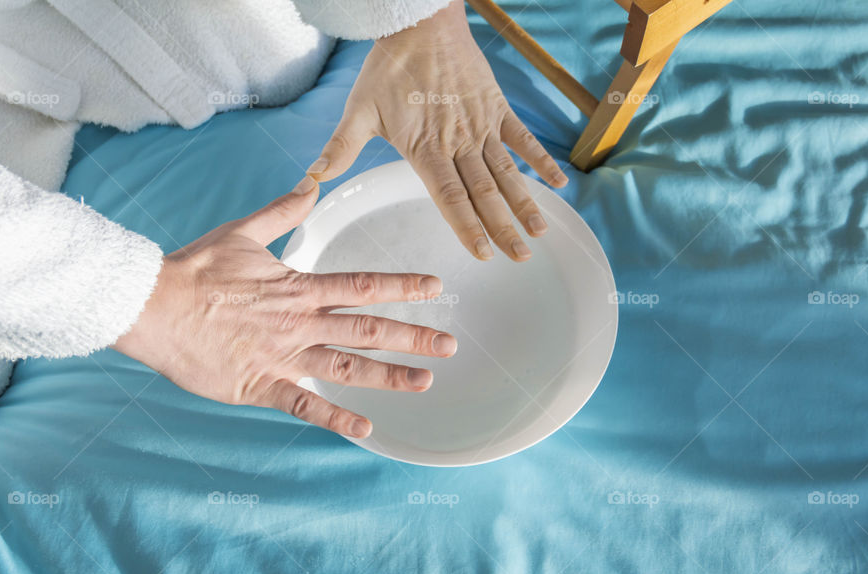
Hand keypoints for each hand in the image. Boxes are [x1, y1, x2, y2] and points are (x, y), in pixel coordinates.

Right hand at [113, 177, 456, 437]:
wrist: (153, 306)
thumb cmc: (196, 269)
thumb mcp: (243, 232)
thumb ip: (282, 212)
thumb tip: (311, 184)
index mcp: (299, 287)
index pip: (362, 285)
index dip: (402, 286)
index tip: (436, 288)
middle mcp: (300, 322)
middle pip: (366, 329)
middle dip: (412, 336)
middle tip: (450, 345)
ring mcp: (283, 355)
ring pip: (346, 367)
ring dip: (388, 376)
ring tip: (424, 381)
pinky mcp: (260, 384)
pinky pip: (304, 404)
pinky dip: (335, 417)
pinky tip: (366, 429)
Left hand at [307, 0, 567, 261]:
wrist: (419, 22)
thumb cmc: (387, 68)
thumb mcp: (358, 111)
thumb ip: (340, 149)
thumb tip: (310, 181)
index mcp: (426, 150)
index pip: (450, 197)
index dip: (468, 227)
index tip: (483, 254)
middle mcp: (458, 143)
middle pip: (484, 193)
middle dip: (503, 228)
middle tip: (520, 256)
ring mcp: (481, 126)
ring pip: (506, 171)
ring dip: (524, 202)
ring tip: (539, 231)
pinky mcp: (496, 108)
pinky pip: (522, 138)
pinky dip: (540, 159)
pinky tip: (558, 183)